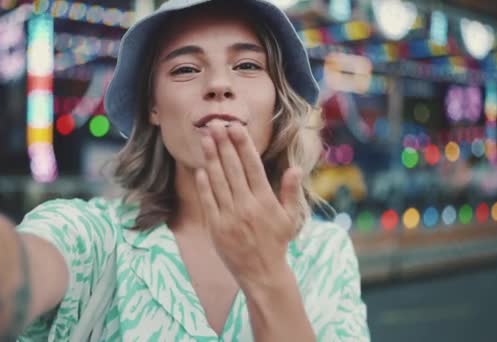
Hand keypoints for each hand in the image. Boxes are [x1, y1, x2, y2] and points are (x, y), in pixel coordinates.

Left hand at [195, 121, 303, 290]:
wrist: (262, 273)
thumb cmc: (276, 243)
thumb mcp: (290, 218)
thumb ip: (290, 192)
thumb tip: (294, 169)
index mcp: (265, 200)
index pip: (252, 166)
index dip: (242, 144)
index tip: (235, 127)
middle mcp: (247, 205)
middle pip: (233, 168)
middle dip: (223, 144)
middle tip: (215, 124)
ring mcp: (230, 216)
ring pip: (218, 181)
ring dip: (211, 158)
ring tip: (205, 139)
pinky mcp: (216, 227)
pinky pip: (208, 201)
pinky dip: (204, 184)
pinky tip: (201, 168)